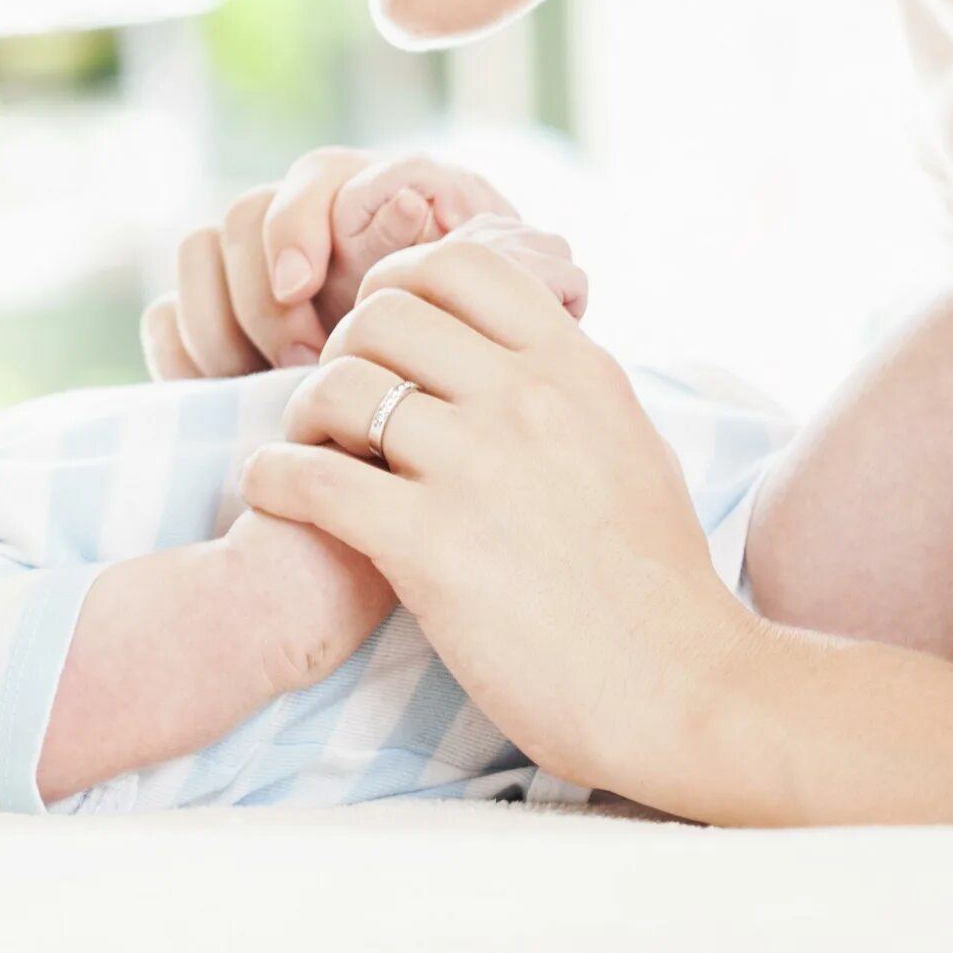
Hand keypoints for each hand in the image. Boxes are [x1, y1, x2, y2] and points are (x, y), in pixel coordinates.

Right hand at [141, 149, 581, 378]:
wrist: (461, 443)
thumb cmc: (483, 369)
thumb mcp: (492, 312)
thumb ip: (457, 251)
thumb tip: (407, 194)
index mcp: (376, 206)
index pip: (314, 180)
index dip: (297, 225)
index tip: (302, 286)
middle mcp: (311, 227)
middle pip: (245, 215)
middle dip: (262, 292)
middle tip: (297, 361)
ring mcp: (256, 278)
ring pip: (199, 255)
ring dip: (221, 322)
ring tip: (265, 386)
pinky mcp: (217, 330)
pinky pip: (167, 317)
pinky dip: (184, 352)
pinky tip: (226, 394)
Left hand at [237, 236, 750, 796]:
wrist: (679, 689)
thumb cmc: (657, 580)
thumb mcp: (630, 442)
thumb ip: (567, 385)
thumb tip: (513, 347)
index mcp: (575, 366)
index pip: (459, 263)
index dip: (400, 283)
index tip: (385, 331)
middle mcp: (525, 398)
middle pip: (384, 314)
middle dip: (345, 348)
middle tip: (341, 400)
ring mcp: (475, 468)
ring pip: (340, 387)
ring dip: (304, 413)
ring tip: (310, 449)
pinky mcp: (429, 546)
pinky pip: (311, 479)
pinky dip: (274, 478)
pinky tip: (274, 491)